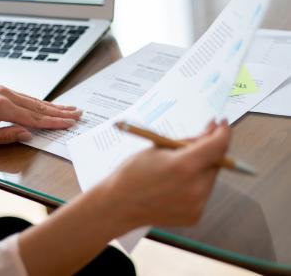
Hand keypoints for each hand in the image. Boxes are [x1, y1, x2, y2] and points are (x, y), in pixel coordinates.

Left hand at [0, 84, 81, 144]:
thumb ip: (6, 135)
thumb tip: (28, 134)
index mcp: (2, 108)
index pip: (35, 118)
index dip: (54, 122)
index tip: (70, 123)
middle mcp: (6, 95)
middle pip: (39, 106)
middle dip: (60, 112)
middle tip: (78, 114)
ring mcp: (5, 90)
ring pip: (35, 100)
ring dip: (53, 106)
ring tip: (69, 109)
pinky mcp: (2, 89)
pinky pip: (26, 97)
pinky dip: (40, 102)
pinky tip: (48, 105)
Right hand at [104, 121, 230, 228]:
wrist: (118, 204)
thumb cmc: (133, 172)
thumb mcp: (158, 148)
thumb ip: (189, 141)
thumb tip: (211, 131)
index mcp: (183, 165)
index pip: (218, 145)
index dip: (223, 132)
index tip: (222, 124)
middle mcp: (194, 187)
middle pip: (217, 162)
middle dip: (208, 151)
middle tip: (192, 146)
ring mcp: (196, 204)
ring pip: (210, 178)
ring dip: (201, 169)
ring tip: (175, 171)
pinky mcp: (195, 216)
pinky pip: (203, 194)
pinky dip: (194, 186)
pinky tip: (174, 186)